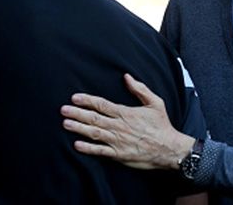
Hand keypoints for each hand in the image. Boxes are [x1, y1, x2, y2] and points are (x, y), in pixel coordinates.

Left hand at [60, 73, 194, 169]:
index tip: (74, 97)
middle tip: (63, 110)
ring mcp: (118, 141)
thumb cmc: (162, 125)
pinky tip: (77, 145)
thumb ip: (140, 89)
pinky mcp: (119, 155)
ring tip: (65, 124)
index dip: (87, 100)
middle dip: (77, 113)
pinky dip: (88, 148)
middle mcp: (119, 126)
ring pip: (94, 133)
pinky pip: (100, 151)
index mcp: (125, 113)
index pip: (101, 104)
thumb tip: (127, 77)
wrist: (169, 149)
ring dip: (78, 128)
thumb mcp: (155, 102)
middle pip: (93, 118)